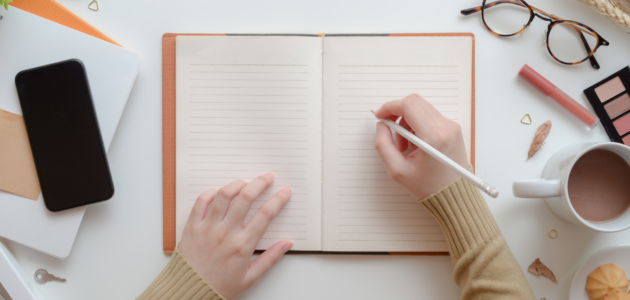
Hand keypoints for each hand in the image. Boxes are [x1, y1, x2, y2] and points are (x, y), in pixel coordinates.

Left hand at [178, 173, 292, 299]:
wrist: (189, 292)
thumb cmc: (219, 287)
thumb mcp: (250, 277)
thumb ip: (270, 258)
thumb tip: (287, 244)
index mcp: (242, 246)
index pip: (265, 215)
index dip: (278, 200)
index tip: (285, 192)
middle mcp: (225, 233)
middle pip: (246, 198)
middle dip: (260, 183)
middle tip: (267, 178)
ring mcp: (207, 228)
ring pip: (224, 195)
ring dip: (237, 184)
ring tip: (245, 182)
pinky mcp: (192, 226)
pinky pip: (201, 202)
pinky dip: (211, 193)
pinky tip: (219, 193)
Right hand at [374, 94, 468, 199]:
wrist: (454, 196)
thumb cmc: (428, 187)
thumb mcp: (397, 170)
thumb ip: (383, 145)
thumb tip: (381, 126)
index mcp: (433, 137)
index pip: (408, 106)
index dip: (389, 107)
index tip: (380, 116)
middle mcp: (446, 127)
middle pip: (415, 102)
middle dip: (397, 113)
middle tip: (391, 131)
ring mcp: (452, 126)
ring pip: (422, 108)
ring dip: (407, 121)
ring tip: (405, 145)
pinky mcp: (453, 128)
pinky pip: (430, 116)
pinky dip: (418, 125)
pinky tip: (416, 144)